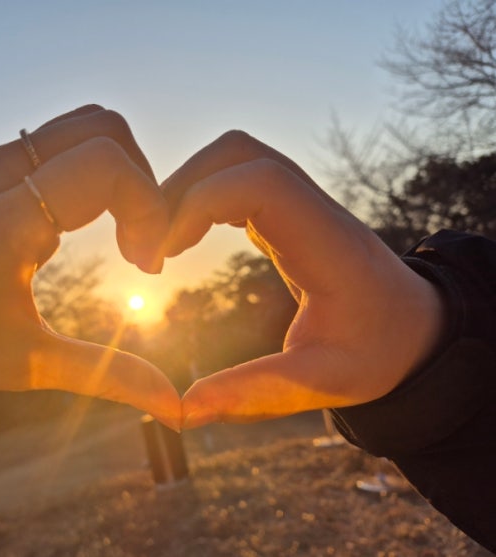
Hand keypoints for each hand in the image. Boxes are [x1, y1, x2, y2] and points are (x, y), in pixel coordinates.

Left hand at [0, 106, 179, 432]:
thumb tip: (176, 404)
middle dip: (141, 179)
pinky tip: (70, 228)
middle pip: (100, 126)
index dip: (148, 205)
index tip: (143, 264)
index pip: (104, 164)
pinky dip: (80, 176)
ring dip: (113, 173)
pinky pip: (46, 146)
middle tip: (137, 240)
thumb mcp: (27, 366)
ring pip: (75, 127)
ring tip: (114, 234)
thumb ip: (110, 376)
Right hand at [163, 131, 444, 427]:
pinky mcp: (286, 213)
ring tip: (159, 245)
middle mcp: (313, 209)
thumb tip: (182, 411)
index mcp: (327, 241)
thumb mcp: (323, 383)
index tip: (165, 255)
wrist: (415, 330)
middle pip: (236, 153)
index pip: (259, 181)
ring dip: (184, 190)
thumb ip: (255, 393)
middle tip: (151, 248)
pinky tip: (182, 241)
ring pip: (231, 159)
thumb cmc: (376, 354)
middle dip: (180, 187)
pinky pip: (234, 181)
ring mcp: (299, 204)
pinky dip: (198, 200)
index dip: (199, 203)